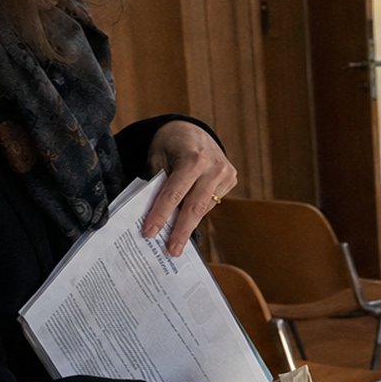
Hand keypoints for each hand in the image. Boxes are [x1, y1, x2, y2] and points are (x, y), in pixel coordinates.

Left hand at [141, 120, 236, 257]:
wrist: (193, 130)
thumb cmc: (170, 144)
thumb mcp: (157, 157)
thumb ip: (158, 182)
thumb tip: (156, 214)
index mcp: (193, 158)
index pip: (174, 193)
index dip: (161, 214)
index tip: (149, 232)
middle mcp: (213, 166)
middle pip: (195, 206)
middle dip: (181, 230)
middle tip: (171, 251)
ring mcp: (225, 173)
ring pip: (205, 207)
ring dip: (188, 225)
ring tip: (176, 243)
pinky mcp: (231, 179)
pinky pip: (211, 202)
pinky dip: (198, 212)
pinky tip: (186, 221)